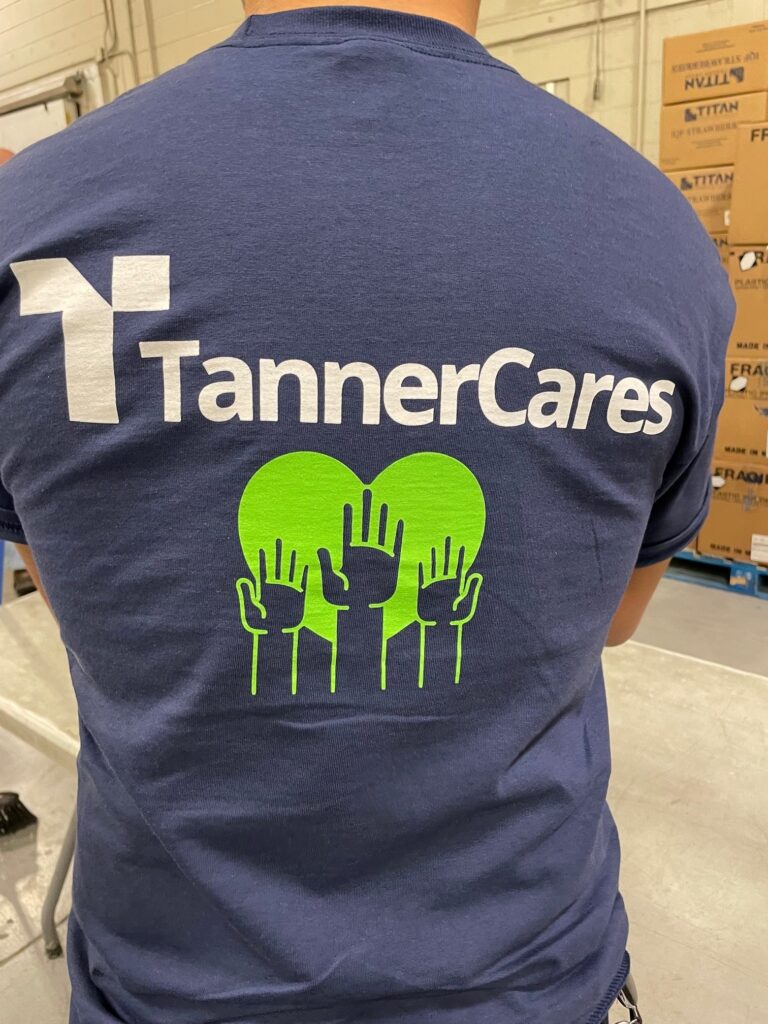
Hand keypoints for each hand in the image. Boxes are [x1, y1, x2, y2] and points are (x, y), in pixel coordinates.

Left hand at [236, 540, 307, 633]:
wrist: (277, 635)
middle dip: (278, 553)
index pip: (263, 570)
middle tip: (278, 538)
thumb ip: (247, 596)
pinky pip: (303, 582)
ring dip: (292, 560)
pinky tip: (307, 563)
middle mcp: (277, 587)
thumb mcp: (250, 611)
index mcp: (265, 589)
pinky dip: (305, 573)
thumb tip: (242, 580)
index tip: (261, 546)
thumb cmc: (261, 626)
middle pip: (278, 566)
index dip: (262, 558)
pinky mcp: (299, 597)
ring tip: (294, 547)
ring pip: (291, 571)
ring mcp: (288, 591)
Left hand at [318, 491, 403, 610]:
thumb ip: (326, 567)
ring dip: (382, 519)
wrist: (363, 613)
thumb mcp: (330, 585)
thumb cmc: (344, 602)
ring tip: (383, 503)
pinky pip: (396, 547)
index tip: (348, 503)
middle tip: (366, 492)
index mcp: (348, 556)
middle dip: (366, 510)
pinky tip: (399, 523)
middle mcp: (364, 553)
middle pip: (365, 527)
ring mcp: (378, 558)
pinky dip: (398, 535)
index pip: (348, 532)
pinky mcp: (391, 566)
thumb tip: (320, 549)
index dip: (348, 518)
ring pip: (380, 533)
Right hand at [417, 538, 482, 625]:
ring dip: (433, 557)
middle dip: (447, 550)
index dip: (460, 555)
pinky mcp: (423, 591)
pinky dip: (420, 569)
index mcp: (456, 585)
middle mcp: (445, 583)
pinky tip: (419, 560)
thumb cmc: (454, 618)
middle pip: (446, 562)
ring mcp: (434, 586)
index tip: (462, 544)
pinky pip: (421, 577)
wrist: (440, 628)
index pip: (459, 566)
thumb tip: (477, 575)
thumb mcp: (466, 603)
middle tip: (448, 537)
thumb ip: (471, 589)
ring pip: (434, 567)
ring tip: (434, 545)